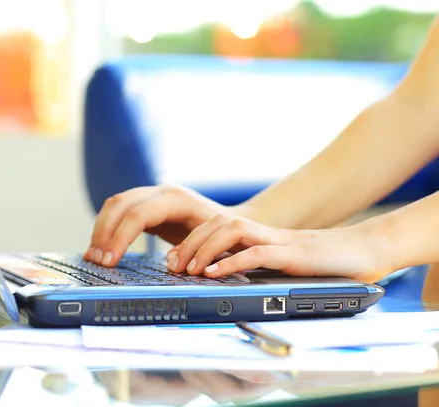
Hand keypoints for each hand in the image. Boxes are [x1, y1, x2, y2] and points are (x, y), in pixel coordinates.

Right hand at [85, 185, 234, 266]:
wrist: (232, 221)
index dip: (120, 237)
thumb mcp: (213, 243)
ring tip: (93, 257)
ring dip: (101, 230)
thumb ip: (193, 249)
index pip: (138, 214)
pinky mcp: (147, 205)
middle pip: (120, 204)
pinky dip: (107, 228)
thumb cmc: (225, 236)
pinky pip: (119, 211)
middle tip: (97, 261)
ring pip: (115, 204)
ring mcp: (153, 195)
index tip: (109, 262)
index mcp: (177, 199)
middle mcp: (162, 192)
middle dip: (104, 233)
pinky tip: (101, 248)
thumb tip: (171, 263)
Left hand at [167, 215, 391, 282]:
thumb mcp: (284, 265)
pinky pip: (258, 253)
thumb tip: (231, 279)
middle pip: (218, 224)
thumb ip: (260, 267)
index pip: (217, 227)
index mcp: (262, 236)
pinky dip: (233, 261)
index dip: (191, 240)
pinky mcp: (295, 254)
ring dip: (206, 248)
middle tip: (172, 265)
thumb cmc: (326, 262)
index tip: (173, 260)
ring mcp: (280, 240)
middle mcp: (266, 233)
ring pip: (233, 231)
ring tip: (189, 269)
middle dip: (189, 243)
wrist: (367, 251)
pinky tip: (215, 272)